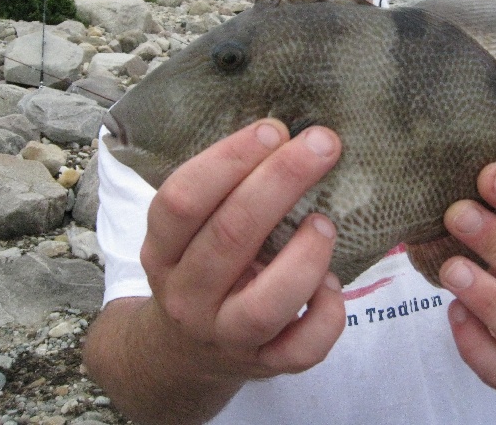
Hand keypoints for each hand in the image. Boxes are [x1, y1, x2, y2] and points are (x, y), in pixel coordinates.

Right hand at [86, 119, 345, 424]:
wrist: (185, 350)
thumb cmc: (201, 268)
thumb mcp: (190, 232)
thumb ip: (225, 192)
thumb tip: (291, 136)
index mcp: (163, 250)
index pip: (183, 200)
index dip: (228, 160)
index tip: (274, 129)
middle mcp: (187, 295)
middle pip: (229, 236)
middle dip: (281, 182)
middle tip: (322, 145)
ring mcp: (225, 335)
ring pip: (265, 304)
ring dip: (304, 256)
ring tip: (326, 222)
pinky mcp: (264, 365)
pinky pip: (302, 350)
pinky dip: (327, 314)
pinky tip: (333, 284)